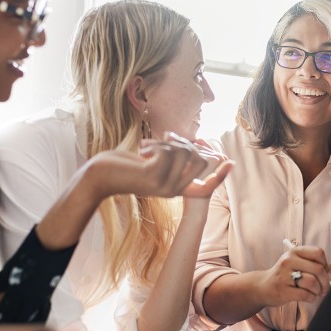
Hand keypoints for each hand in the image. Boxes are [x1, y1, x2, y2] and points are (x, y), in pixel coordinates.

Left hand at [81, 133, 209, 199]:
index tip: (231, 163)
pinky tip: (142, 150)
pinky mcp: (153, 177)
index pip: (206, 187)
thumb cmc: (126, 166)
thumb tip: (188, 146)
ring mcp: (164, 186)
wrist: (100, 176)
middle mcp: (174, 191)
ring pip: (184, 152)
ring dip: (167, 142)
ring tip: (149, 146)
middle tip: (165, 140)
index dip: (220, 176)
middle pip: (200, 160)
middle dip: (185, 143)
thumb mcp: (153, 164)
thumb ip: (172, 159)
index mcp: (176, 189)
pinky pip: (169, 151)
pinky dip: (157, 144)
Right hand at [257, 245, 330, 306]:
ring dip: (318, 291)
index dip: (325, 264)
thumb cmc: (284, 274)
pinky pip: (306, 295)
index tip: (324, 272)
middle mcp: (289, 261)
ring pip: (313, 282)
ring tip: (315, 292)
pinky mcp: (283, 290)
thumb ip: (313, 263)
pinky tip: (308, 296)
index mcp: (294, 251)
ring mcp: (285, 275)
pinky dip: (311, 298)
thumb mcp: (296, 263)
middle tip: (325, 288)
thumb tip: (330, 269)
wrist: (263, 286)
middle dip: (326, 281)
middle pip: (318, 269)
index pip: (318, 253)